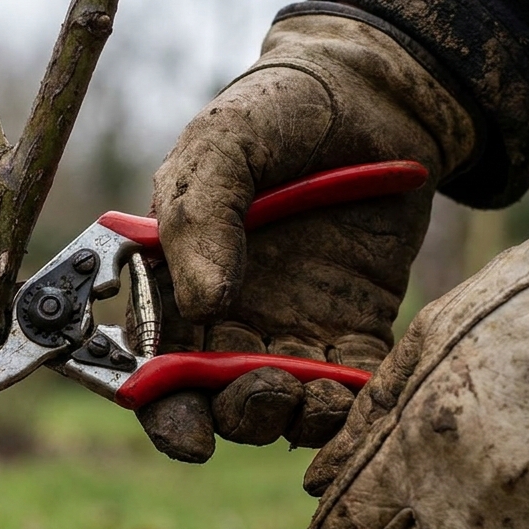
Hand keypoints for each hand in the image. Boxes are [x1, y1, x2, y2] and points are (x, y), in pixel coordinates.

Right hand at [137, 11, 476, 462]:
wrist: (373, 94)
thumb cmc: (277, 110)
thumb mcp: (222, 143)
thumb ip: (200, 217)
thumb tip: (205, 303)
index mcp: (176, 282)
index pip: (155, 367)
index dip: (165, 411)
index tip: (190, 434)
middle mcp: (228, 318)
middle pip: (218, 402)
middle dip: (238, 417)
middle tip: (267, 389)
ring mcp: (293, 327)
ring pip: (284, 405)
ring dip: (294, 417)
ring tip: (315, 394)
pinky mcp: (355, 326)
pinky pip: (350, 384)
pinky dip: (351, 402)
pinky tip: (357, 389)